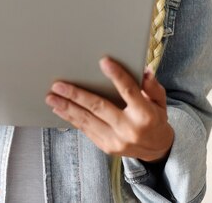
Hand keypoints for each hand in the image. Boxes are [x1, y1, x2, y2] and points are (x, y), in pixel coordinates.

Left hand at [45, 57, 173, 161]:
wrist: (156, 149)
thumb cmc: (155, 119)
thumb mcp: (160, 101)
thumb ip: (152, 86)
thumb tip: (143, 70)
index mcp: (145, 114)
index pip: (129, 91)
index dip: (117, 75)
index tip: (104, 62)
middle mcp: (129, 128)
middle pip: (99, 107)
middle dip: (76, 95)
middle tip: (59, 85)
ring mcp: (116, 140)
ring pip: (87, 120)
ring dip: (66, 108)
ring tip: (51, 98)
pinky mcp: (106, 146)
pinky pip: (86, 130)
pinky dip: (71, 119)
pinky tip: (60, 110)